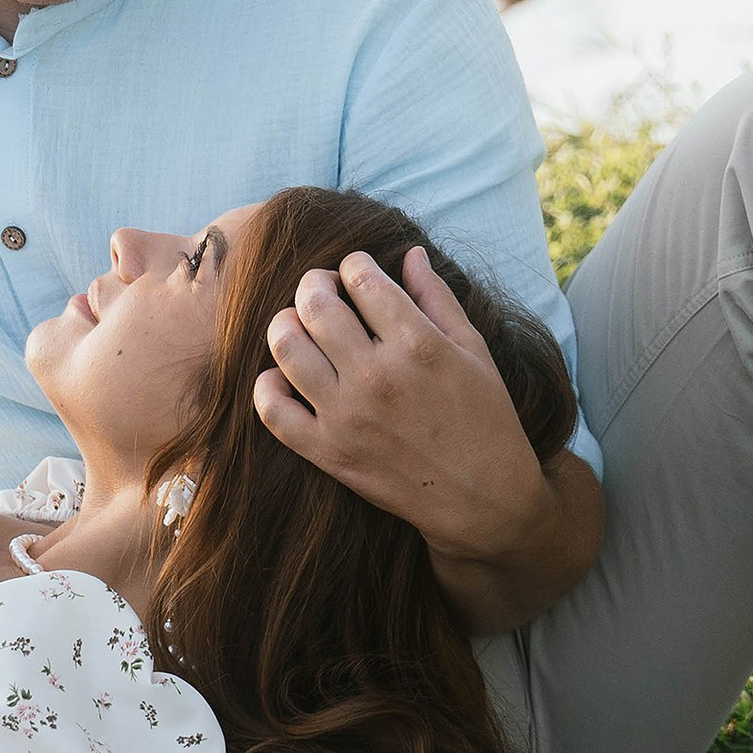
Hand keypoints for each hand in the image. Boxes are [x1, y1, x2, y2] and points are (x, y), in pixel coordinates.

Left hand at [254, 246, 548, 572]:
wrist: (484, 500)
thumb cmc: (485, 419)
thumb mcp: (474, 351)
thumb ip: (437, 297)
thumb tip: (408, 252)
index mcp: (418, 345)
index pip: (361, 277)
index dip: (355, 264)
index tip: (359, 272)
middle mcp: (377, 376)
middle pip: (315, 303)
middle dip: (314, 283)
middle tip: (323, 290)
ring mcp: (347, 415)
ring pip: (286, 347)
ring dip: (286, 324)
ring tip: (299, 325)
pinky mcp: (328, 452)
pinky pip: (272, 410)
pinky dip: (266, 385)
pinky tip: (283, 375)